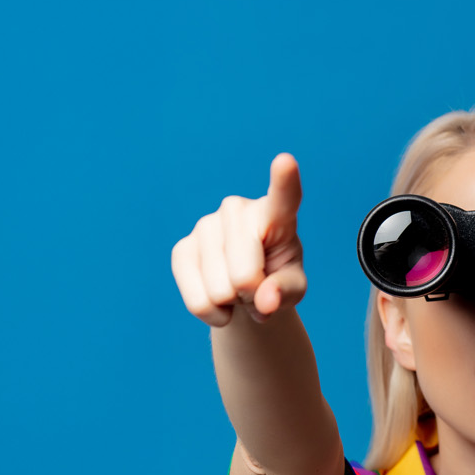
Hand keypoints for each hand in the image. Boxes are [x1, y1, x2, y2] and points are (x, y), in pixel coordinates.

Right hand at [171, 153, 306, 326]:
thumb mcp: (293, 289)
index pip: (282, 197)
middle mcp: (237, 211)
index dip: (283, 181)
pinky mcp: (181, 249)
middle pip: (244, 275)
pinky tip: (220, 301)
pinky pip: (198, 301)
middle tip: (256, 286)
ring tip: (238, 288)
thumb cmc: (277, 281)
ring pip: (219, 291)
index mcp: (276, 215)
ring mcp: (205, 226)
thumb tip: (264, 302)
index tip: (285, 161)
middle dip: (252, 295)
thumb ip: (284, 293)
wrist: (246, 289)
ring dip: (232, 303)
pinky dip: (212, 313)